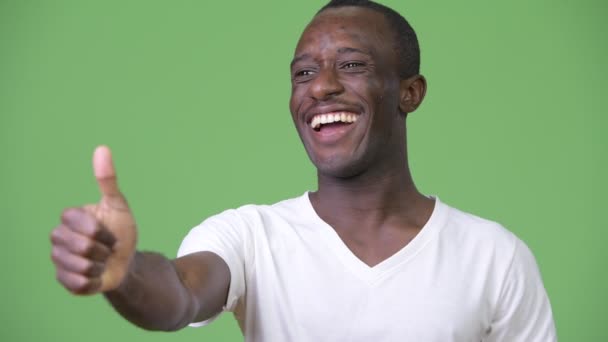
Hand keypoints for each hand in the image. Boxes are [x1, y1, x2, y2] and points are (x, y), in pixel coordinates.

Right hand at [51, 146, 137, 294]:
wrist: (126, 261)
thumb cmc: (121, 231)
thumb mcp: (118, 205)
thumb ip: (107, 179)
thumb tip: (102, 148)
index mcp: (69, 218)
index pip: (81, 224)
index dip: (102, 230)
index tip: (109, 231)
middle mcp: (58, 237)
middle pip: (81, 246)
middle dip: (103, 249)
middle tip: (107, 248)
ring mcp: (58, 259)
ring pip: (81, 266)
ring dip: (100, 266)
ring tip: (102, 261)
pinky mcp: (64, 280)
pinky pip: (79, 284)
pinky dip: (95, 281)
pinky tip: (97, 275)